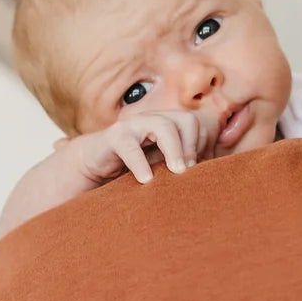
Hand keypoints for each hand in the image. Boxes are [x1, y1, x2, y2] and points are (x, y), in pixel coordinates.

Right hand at [67, 103, 222, 187]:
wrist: (92, 168)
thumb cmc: (131, 170)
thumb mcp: (160, 167)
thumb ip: (180, 166)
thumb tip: (210, 178)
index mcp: (167, 125)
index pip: (195, 125)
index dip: (202, 145)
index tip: (200, 170)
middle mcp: (152, 121)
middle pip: (184, 119)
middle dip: (192, 144)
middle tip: (189, 171)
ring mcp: (133, 126)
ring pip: (162, 125)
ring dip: (174, 150)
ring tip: (177, 173)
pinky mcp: (113, 137)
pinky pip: (130, 146)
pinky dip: (140, 164)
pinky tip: (146, 180)